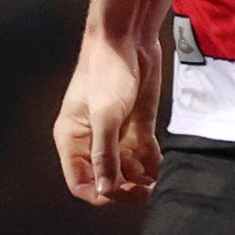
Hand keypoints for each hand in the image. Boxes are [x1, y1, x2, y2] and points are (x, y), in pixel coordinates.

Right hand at [54, 23, 165, 204]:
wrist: (127, 40)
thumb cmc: (107, 73)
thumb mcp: (105, 115)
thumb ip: (105, 155)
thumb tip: (105, 191)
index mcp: (73, 139)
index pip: (81, 182)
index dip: (101, 194)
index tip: (124, 193)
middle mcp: (91, 141)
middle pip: (106, 180)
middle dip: (126, 188)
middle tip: (148, 189)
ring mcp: (114, 134)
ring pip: (126, 170)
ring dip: (142, 179)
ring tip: (158, 179)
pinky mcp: (135, 126)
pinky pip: (142, 155)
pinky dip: (152, 164)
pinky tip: (162, 164)